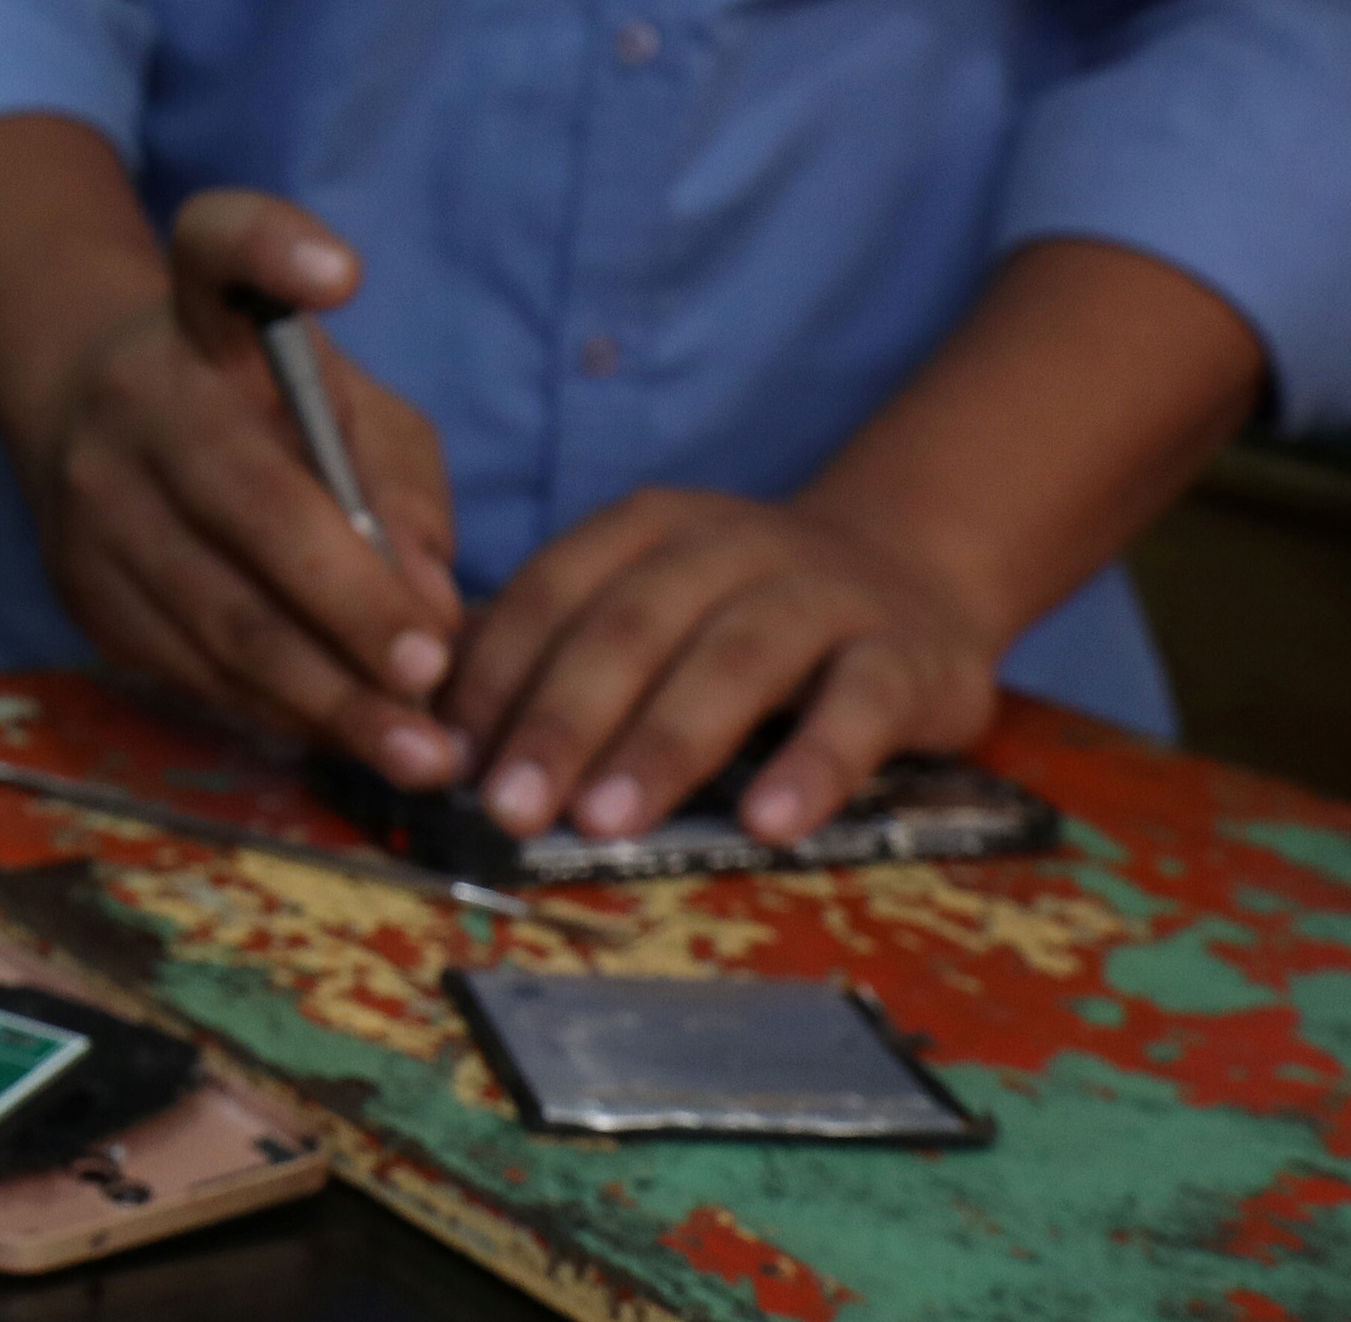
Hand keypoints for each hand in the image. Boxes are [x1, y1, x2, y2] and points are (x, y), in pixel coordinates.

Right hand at [16, 191, 467, 776]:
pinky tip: (348, 737)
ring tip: (420, 754)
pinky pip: (196, 671)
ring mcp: (96, 500)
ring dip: (329, 696)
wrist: (93, 419)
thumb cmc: (263, 411)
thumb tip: (428, 605)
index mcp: (208, 320)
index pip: (221, 250)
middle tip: (430, 671)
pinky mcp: (81, 591)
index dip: (273, 249)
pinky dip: (283, 712)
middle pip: (249, 500)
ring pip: (221, 617)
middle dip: (349, 603)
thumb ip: (399, 484)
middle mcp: (139, 398)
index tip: (339, 270)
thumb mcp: (345, 404)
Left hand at [439, 490, 999, 848]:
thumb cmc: (743, 611)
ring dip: (663, 743)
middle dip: (560, 719)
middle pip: (631, 626)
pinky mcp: (904, 652)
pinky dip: (812, 764)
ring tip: (605, 823)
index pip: (553, 592)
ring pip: (733, 660)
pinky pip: (857, 705)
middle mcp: (728, 545)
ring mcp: (822, 593)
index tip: (446, 757)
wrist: (913, 569)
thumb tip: (438, 729)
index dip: (496, 673)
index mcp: (648, 527)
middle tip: (508, 807)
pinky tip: (767, 824)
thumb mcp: (654, 601)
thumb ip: (563, 650)